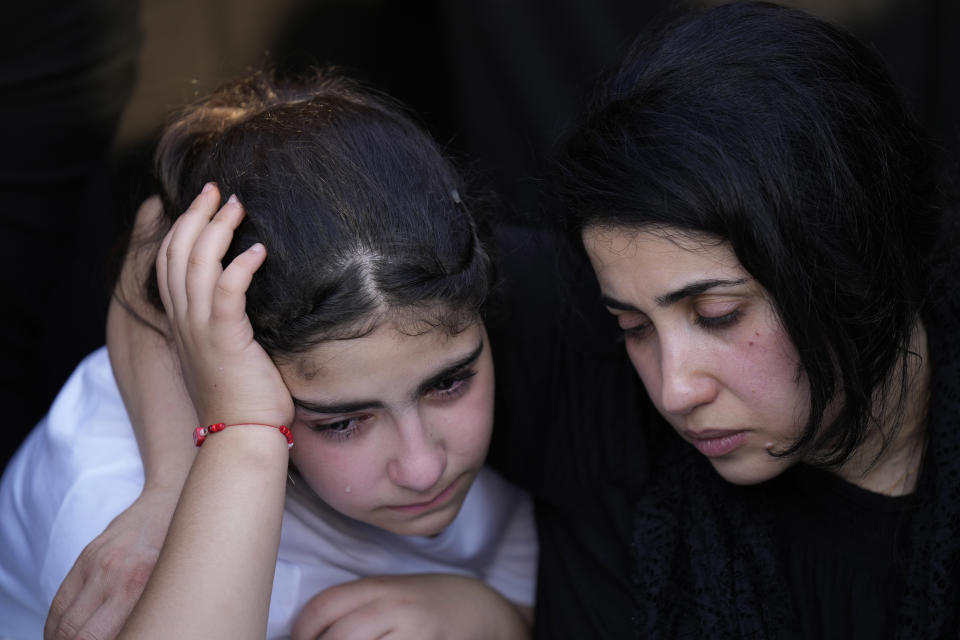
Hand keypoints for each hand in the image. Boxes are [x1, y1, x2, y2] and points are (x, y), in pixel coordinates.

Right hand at [44, 487, 179, 639]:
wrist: (171, 503)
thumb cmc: (180, 551)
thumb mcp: (169, 587)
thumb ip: (146, 614)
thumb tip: (136, 632)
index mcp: (138, 587)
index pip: (95, 637)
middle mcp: (114, 575)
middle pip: (75, 632)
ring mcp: (97, 564)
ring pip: (61, 620)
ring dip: (60, 639)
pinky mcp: (86, 557)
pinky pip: (61, 599)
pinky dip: (56, 623)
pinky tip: (63, 634)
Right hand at [156, 184, 292, 427]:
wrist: (242, 438)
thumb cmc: (244, 399)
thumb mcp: (226, 354)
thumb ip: (225, 325)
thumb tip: (245, 301)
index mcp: (183, 325)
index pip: (170, 265)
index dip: (182, 229)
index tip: (203, 204)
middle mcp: (185, 323)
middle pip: (178, 254)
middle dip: (196, 215)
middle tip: (217, 189)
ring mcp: (201, 331)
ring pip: (197, 265)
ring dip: (218, 229)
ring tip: (239, 205)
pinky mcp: (226, 340)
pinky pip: (227, 292)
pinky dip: (240, 266)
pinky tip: (259, 251)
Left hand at [291, 574, 531, 639]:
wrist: (478, 610)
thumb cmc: (425, 604)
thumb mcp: (391, 593)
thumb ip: (355, 607)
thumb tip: (308, 633)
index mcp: (379, 587)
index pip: (324, 607)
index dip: (301, 631)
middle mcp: (394, 607)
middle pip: (338, 637)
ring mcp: (413, 633)